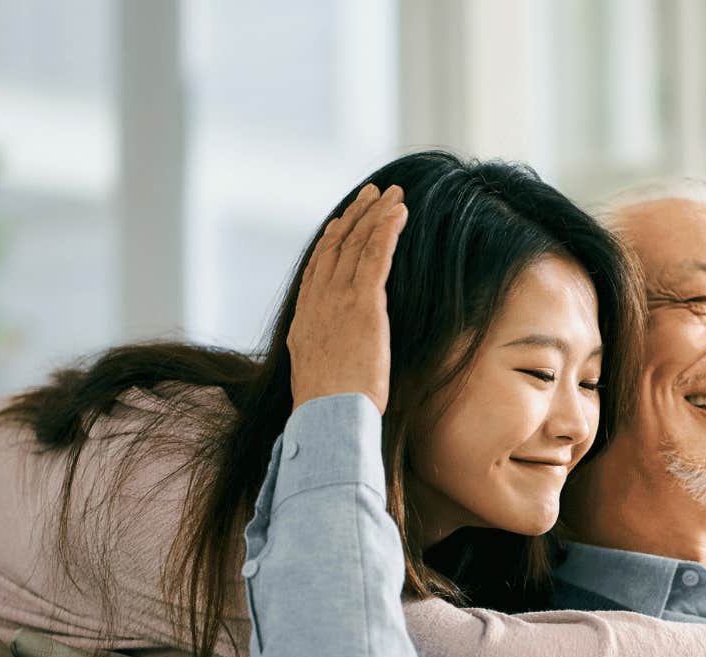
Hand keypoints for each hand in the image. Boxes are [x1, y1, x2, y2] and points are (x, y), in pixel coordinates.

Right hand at [287, 183, 409, 414]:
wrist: (329, 414)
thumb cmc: (328, 408)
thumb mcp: (318, 378)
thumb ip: (325, 359)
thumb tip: (331, 364)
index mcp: (305, 319)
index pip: (317, 269)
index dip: (330, 242)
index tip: (339, 223)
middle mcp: (318, 302)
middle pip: (336, 247)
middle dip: (355, 217)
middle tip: (370, 194)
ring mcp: (338, 299)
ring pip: (357, 245)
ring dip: (375, 215)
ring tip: (392, 195)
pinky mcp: (363, 302)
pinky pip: (375, 256)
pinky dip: (387, 230)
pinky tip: (399, 213)